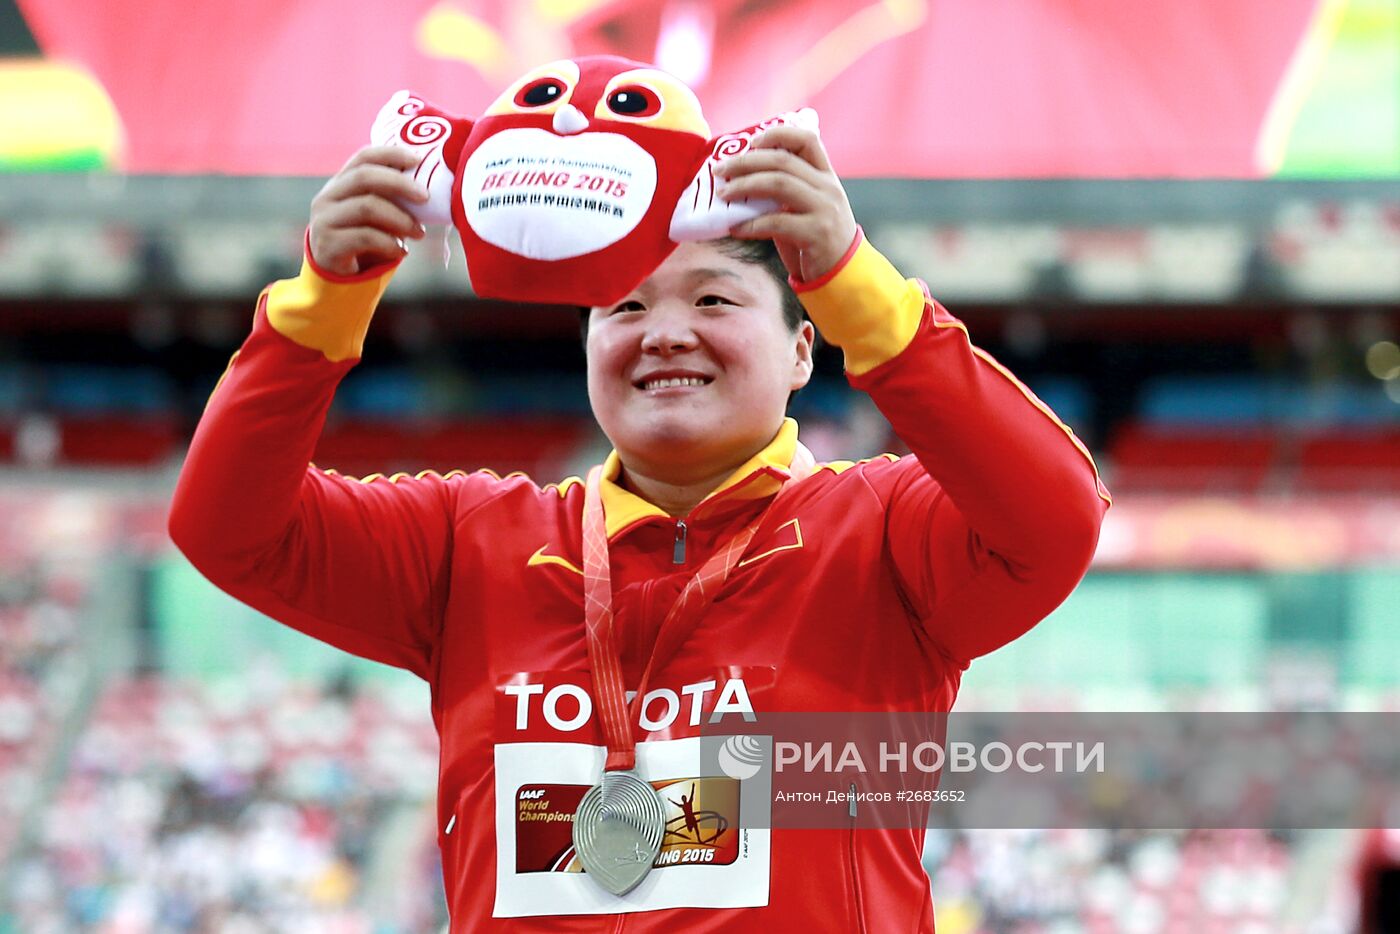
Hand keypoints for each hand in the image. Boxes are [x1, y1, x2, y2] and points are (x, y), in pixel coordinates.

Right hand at [308, 146, 430, 276]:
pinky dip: (390, 243)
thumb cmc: (365, 241)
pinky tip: (402, 251)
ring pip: (366, 207)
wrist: (339, 279)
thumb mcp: (379, 216)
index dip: (391, 154)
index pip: (363, 157)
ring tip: (419, 233)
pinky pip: (365, 237)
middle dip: (400, 184)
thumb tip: (429, 188)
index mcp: (341, 183)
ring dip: (400, 219)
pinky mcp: (328, 245)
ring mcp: (324, 220)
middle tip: (426, 197)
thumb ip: (393, 199)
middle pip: (364, 177)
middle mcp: (328, 197)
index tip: (419, 159)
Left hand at [714, 126, 858, 282]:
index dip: (777, 135)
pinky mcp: (817, 234)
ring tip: (723, 195)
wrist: (842, 274)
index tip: (751, 142)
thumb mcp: (806, 207)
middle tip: (719, 170)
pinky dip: (751, 224)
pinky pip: (777, 222)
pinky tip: (735, 228)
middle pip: (782, 160)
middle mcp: (828, 187)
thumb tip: (738, 180)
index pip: (807, 139)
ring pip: (779, 184)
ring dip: (745, 186)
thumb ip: (785, 190)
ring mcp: (824, 209)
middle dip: (746, 162)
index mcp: (826, 176)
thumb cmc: (814, 239)